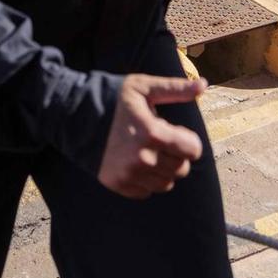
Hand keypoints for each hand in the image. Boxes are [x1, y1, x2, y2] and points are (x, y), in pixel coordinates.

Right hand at [97, 74, 206, 198]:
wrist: (74, 116)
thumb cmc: (113, 99)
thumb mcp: (143, 87)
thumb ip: (174, 88)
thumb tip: (204, 85)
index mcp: (153, 134)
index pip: (193, 150)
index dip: (187, 140)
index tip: (174, 132)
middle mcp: (143, 159)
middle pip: (181, 168)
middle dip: (176, 154)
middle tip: (159, 141)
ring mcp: (130, 175)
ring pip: (166, 183)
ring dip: (163, 169)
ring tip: (148, 151)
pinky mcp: (119, 184)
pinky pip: (147, 191)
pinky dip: (146, 180)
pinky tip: (135, 162)